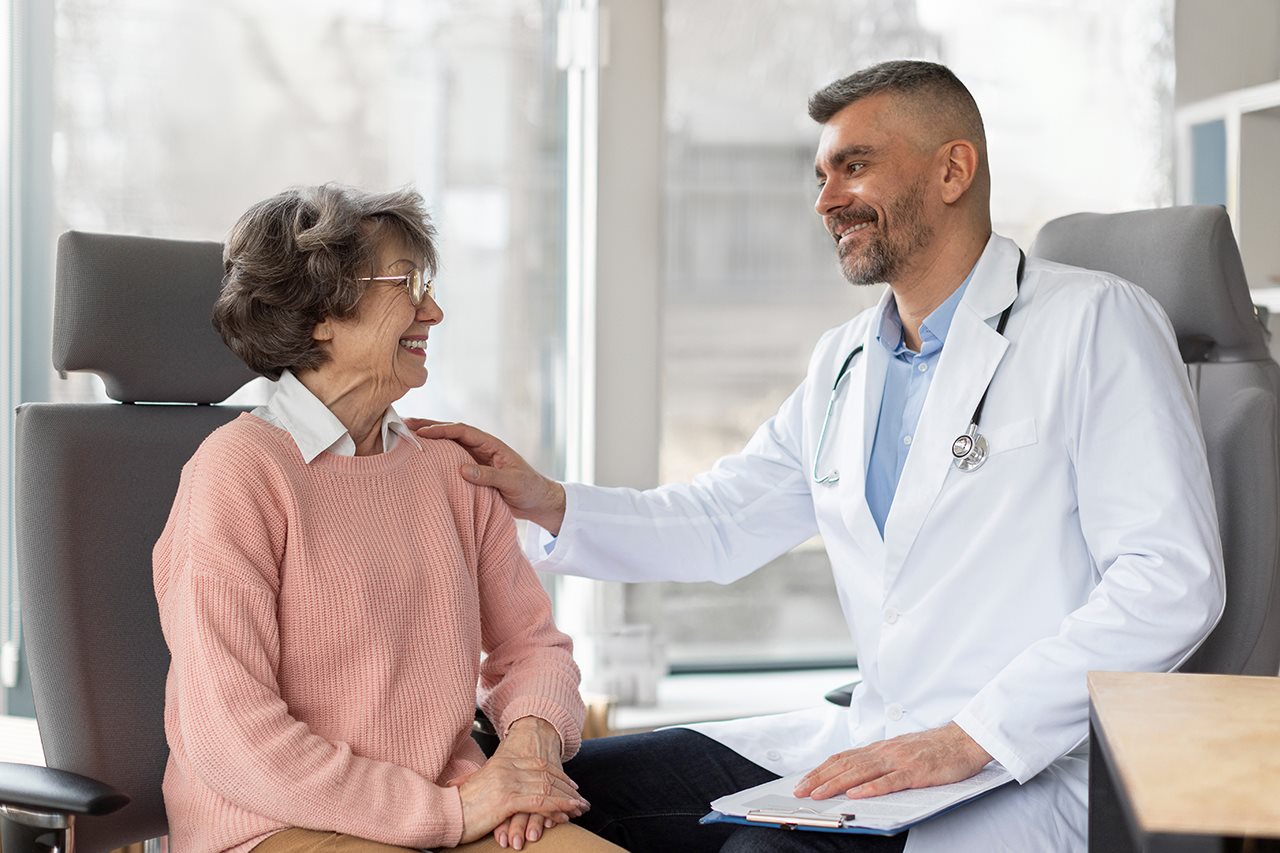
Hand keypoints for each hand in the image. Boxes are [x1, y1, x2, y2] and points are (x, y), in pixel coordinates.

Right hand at [404, 419, 566, 534]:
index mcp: (492, 445)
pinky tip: (420, 458)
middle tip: (404, 423)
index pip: (463, 431)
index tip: (422, 432)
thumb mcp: (512, 483)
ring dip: (429, 440)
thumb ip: (489, 476)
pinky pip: (451, 461)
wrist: (539, 501)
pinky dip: (436, 457)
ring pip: (449, 445)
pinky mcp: (474, 472)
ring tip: (405, 436)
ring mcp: (476, 459)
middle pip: (452, 433)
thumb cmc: (529, 489)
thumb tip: (462, 469)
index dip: (442, 430)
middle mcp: (482, 448)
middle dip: (429, 426)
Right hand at [456, 748, 586, 845]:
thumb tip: (513, 788)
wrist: (445, 813)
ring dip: (566, 798)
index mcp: (501, 762)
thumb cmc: (461, 805)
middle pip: (545, 774)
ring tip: (579, 806)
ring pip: (546, 787)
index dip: (556, 773)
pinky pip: (540, 801)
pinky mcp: (507, 799)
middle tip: (580, 797)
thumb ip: (499, 781)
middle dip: (566, 787)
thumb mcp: (483, 786)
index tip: (569, 783)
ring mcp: (508, 782)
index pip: (537, 764)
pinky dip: (557, 807)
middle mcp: (507, 768)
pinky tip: (567, 812)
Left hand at [792, 722, 991, 799]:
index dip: (821, 770)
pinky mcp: (915, 771)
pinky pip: (891, 781)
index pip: (842, 758)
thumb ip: (879, 761)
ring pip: (862, 772)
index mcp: (879, 749)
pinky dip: (871, 788)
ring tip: (820, 794)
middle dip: (820, 778)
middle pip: (845, 765)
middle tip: (801, 791)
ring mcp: (899, 761)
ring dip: (837, 784)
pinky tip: (857, 794)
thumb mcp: (899, 752)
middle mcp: (884, 752)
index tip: (804, 782)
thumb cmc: (933, 749)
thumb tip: (855, 776)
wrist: (962, 741)